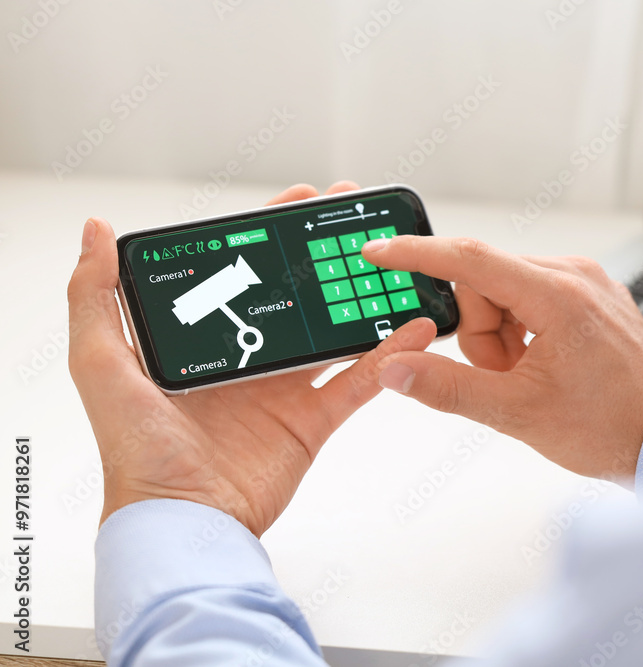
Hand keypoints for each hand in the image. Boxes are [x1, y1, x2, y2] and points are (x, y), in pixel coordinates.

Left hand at [68, 182, 436, 536]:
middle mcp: (245, 359)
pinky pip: (359, 381)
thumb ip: (97, 296)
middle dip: (323, 255)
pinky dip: (389, 354)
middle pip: (293, 294)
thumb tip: (98, 231)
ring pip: (331, 332)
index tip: (300, 202)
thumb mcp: (101, 363)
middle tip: (354, 220)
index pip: (240, 272)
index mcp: (202, 340)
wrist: (182, 520)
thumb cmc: (135, 450)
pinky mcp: (312, 420)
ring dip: (359, 297)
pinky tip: (412, 326)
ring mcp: (283, 389)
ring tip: (389, 263)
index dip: (269, 234)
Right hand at [363, 236, 642, 481]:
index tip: (379, 251)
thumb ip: (448, 388)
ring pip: (507, 293)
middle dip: (481, 333)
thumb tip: (396, 369)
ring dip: (503, 337)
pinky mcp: (592, 296)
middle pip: (485, 284)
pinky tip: (543, 366)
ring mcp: (587, 283)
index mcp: (558, 295)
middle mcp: (575, 275)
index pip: (470, 258)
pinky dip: (524, 332)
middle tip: (505, 375)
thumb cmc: (610, 427)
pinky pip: (533, 299)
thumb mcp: (517, 413)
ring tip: (530, 377)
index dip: (417, 254)